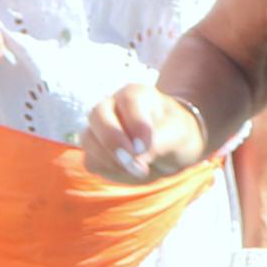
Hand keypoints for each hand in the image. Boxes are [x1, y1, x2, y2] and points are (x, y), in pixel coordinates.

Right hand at [79, 82, 205, 184]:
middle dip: (113, 142)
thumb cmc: (175, 134)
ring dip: (112, 161)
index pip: (128, 100)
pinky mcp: (95, 152)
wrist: (171, 150)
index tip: (145, 147)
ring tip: (139, 170)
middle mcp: (112, 106)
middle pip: (97, 114)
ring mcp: (100, 129)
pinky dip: (110, 171)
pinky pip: (92, 162)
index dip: (135, 124)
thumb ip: (160, 141)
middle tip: (135, 163)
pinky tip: (129, 172)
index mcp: (135, 94)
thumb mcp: (178, 134)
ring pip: (89, 140)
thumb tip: (138, 157)